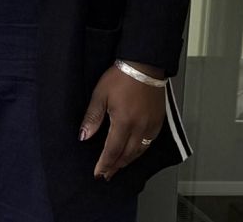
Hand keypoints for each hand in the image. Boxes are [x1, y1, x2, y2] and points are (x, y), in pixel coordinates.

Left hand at [79, 62, 165, 180]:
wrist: (144, 66)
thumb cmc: (120, 78)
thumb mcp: (100, 95)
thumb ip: (92, 117)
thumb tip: (83, 136)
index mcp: (124, 122)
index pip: (112, 150)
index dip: (104, 164)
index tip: (98, 174)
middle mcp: (140, 128)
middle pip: (127, 155)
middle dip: (115, 166)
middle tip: (106, 175)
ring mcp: (151, 126)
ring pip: (139, 151)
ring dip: (127, 161)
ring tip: (117, 167)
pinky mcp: (158, 122)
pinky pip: (149, 143)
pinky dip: (139, 152)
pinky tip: (133, 152)